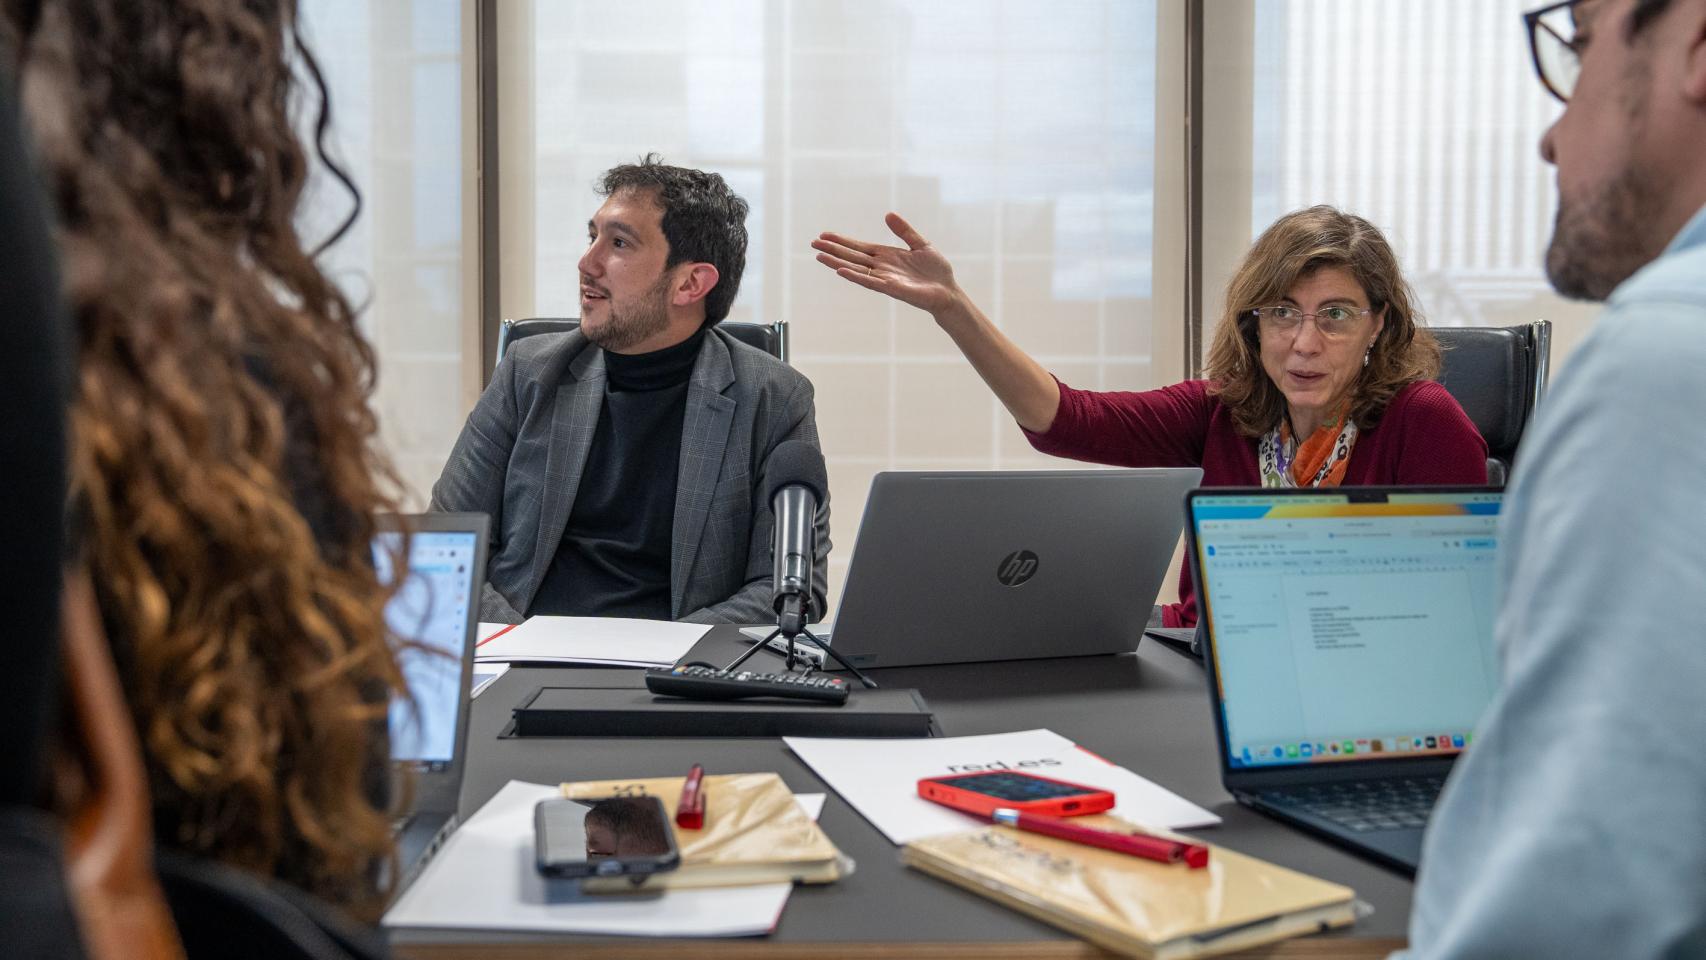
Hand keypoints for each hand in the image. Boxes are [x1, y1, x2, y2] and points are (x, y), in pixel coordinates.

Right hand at [811, 212, 964, 317]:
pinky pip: (869, 281)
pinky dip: (855, 276)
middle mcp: (881, 267)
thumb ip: (904, 231)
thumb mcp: (920, 244)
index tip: (824, 235)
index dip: (842, 241)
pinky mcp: (891, 288)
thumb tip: (888, 214)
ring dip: (837, 263)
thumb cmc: (936, 271)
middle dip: (833, 250)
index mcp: (887, 256)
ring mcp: (885, 278)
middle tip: (813, 243)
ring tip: (819, 256)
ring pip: (856, 269)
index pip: (859, 247)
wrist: (948, 291)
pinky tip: (841, 271)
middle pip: (852, 256)